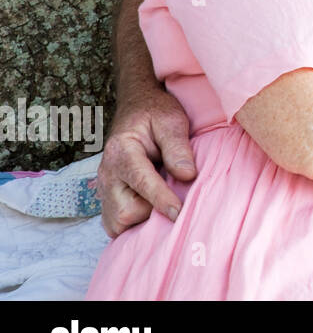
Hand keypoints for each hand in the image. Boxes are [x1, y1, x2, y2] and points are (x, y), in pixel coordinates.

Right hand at [96, 86, 196, 236]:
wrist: (136, 108)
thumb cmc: (156, 113)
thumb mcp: (172, 121)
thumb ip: (178, 147)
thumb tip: (187, 176)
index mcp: (122, 150)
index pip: (140, 181)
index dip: (160, 199)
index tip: (178, 212)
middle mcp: (108, 173)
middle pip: (124, 211)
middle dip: (151, 213)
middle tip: (175, 202)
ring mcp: (105, 187)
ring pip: (118, 223)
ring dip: (141, 221)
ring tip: (164, 206)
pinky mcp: (108, 197)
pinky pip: (116, 224)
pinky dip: (133, 224)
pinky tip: (153, 212)